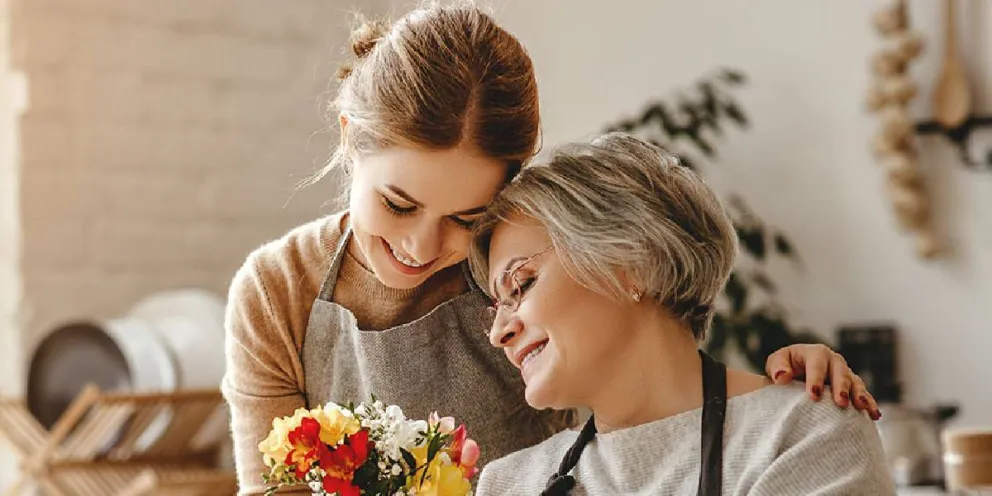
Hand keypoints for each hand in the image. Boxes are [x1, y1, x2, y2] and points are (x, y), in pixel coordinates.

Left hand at [765, 344, 880, 420]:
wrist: (794, 374)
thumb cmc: (784, 367)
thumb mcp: (776, 363)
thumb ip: (778, 368)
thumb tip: (782, 377)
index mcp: (814, 352)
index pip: (817, 362)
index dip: (816, 378)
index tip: (813, 395)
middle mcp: (833, 361)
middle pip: (840, 371)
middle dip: (841, 387)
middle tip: (841, 403)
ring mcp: (845, 373)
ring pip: (855, 382)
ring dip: (859, 394)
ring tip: (862, 407)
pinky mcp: (852, 387)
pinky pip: (863, 394)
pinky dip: (870, 403)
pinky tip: (875, 415)